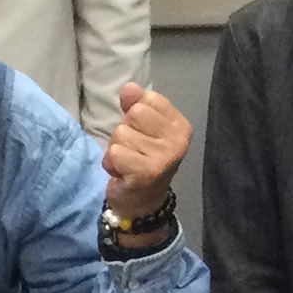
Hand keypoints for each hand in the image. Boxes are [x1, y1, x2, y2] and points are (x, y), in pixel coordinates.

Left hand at [102, 82, 190, 225]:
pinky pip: (115, 153)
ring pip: (121, 134)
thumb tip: (129, 88)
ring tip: (128, 163)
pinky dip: (112, 163)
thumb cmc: (142, 161)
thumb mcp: (141, 129)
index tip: (143, 136)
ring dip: (116, 150)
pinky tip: (123, 174)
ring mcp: (164, 157)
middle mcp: (178, 140)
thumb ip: (136, 105)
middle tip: (133, 151)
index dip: (136, 116)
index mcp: (180, 125)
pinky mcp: (147, 172)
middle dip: (124, 132)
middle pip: (134, 114)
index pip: (147, 99)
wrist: (142, 204)